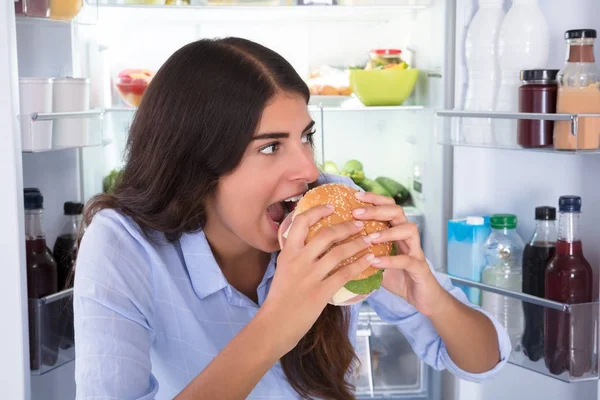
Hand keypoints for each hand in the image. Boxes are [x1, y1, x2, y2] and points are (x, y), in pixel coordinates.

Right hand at [262, 205, 376, 354]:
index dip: (318, 211)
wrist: (274, 325)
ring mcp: (310, 276)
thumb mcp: (283, 270)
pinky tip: (370, 260)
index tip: (332, 207)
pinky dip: (360, 264)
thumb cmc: (280, 298)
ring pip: (339, 252)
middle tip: (360, 223)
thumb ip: (296, 255)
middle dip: (346, 226)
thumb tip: (310, 241)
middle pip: (326, 234)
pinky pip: (345, 273)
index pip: (302, 222)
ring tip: (369, 239)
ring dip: (357, 243)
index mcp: (288, 253)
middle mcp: (298, 261)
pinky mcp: (320, 292)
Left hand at [352, 192, 448, 317]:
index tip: (356, 196)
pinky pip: (407, 260)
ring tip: (370, 237)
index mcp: (396, 231)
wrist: (421, 297)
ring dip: (388, 232)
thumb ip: (361, 251)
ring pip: (409, 230)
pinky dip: (391, 260)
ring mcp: (415, 251)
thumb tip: (334, 246)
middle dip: (377, 210)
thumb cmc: (397, 277)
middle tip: (357, 213)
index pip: (388, 206)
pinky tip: (375, 261)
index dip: (374, 199)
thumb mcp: (375, 261)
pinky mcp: (419, 268)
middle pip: (397, 212)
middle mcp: (407, 236)